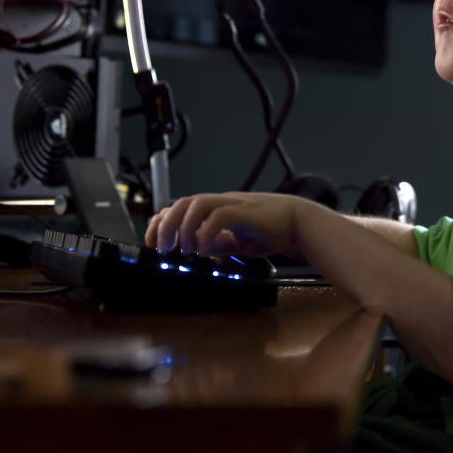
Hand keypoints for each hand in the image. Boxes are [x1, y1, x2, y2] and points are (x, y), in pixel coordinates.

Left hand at [145, 192, 300, 256]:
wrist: (300, 223)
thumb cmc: (271, 230)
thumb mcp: (237, 240)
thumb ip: (218, 242)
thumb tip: (197, 250)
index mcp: (218, 207)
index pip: (180, 207)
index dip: (161, 222)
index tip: (153, 243)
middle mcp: (222, 202)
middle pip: (183, 202)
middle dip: (167, 225)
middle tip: (164, 248)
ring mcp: (233, 204)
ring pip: (197, 203)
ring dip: (183, 226)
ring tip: (183, 249)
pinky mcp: (246, 212)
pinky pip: (219, 216)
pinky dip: (206, 233)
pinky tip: (206, 249)